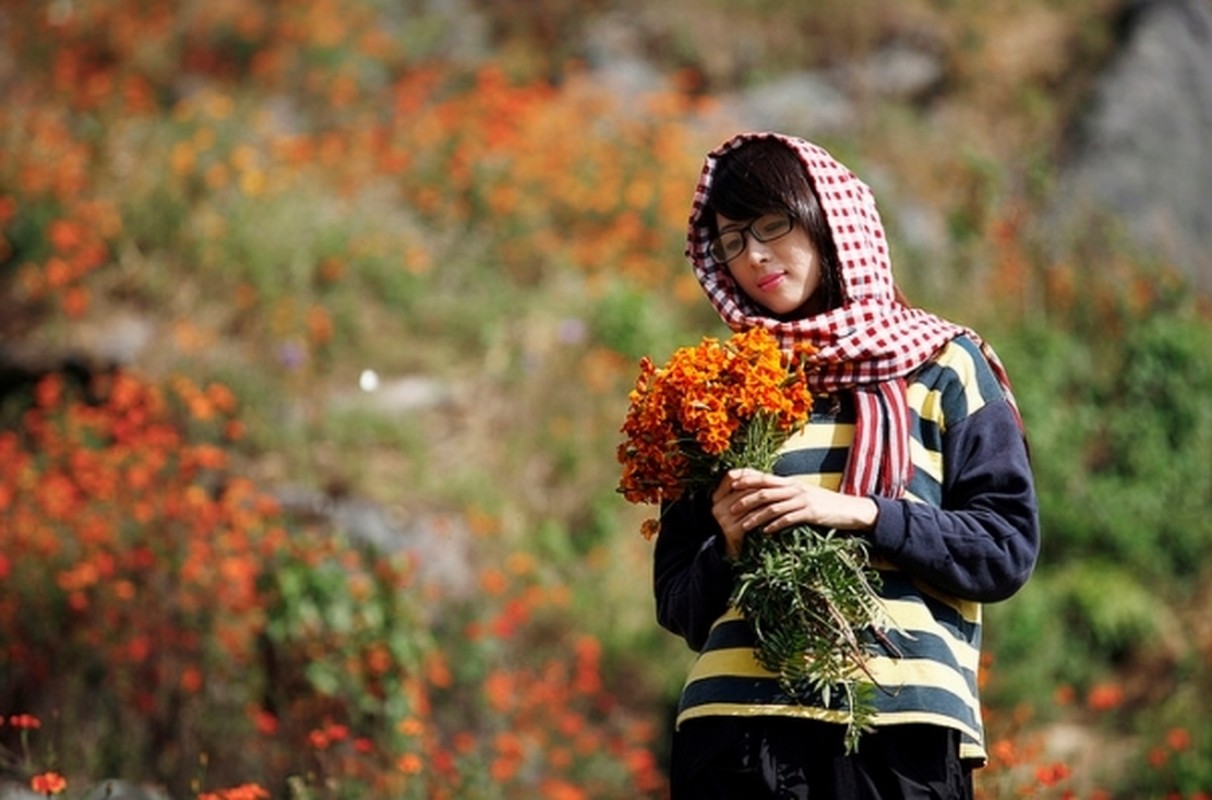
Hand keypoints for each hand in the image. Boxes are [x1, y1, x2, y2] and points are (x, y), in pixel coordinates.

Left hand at [711, 468, 878, 558]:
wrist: (851, 509)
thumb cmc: (825, 504)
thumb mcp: (803, 495)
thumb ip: (786, 494)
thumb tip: (767, 498)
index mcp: (791, 483)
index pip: (764, 478)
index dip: (746, 480)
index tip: (729, 485)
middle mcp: (795, 488)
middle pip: (765, 491)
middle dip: (745, 500)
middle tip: (729, 509)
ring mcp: (804, 500)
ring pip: (774, 506)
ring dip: (756, 516)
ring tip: (743, 526)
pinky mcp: (812, 513)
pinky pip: (790, 518)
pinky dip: (776, 525)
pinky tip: (766, 532)